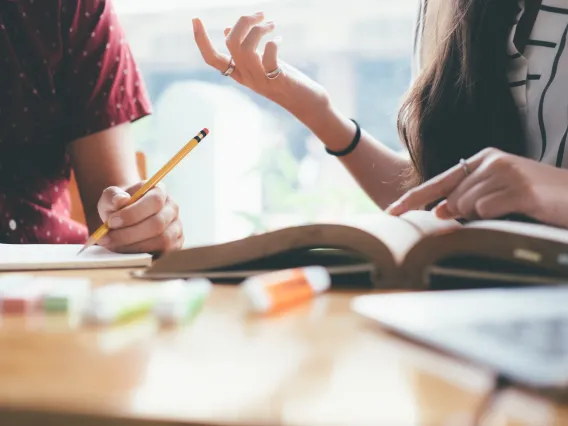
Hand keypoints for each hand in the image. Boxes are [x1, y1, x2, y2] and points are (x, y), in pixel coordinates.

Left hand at [96, 182, 183, 253]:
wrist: (126, 219)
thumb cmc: (119, 207)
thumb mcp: (111, 198)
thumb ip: (112, 196)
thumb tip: (120, 200)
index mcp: (160, 191)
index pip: (154, 201)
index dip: (133, 213)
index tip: (111, 222)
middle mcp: (172, 208)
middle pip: (158, 224)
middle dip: (129, 234)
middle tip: (106, 238)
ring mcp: (176, 227)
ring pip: (162, 241)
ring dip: (134, 246)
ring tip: (113, 246)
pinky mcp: (175, 245)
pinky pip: (163, 254)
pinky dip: (142, 254)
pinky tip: (124, 252)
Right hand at [192, 12, 328, 116]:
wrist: (306, 103)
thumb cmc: (284, 81)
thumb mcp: (259, 64)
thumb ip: (243, 51)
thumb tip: (226, 31)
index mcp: (239, 73)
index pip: (211, 59)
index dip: (201, 40)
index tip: (195, 19)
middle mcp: (246, 77)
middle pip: (231, 44)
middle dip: (243, 22)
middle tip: (260, 14)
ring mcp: (261, 80)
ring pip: (246, 49)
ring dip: (258, 30)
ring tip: (271, 24)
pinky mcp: (278, 80)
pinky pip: (268, 58)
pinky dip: (273, 43)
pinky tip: (279, 39)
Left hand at [385, 148, 567, 227]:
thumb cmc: (537, 200)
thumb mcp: (499, 197)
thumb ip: (468, 200)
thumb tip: (438, 211)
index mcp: (484, 159)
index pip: (439, 181)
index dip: (413, 198)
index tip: (390, 213)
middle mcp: (491, 160)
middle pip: (451, 198)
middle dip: (459, 214)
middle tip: (495, 211)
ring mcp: (505, 171)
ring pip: (466, 205)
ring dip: (483, 216)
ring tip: (512, 209)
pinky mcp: (519, 188)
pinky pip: (487, 210)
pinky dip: (497, 217)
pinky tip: (518, 209)